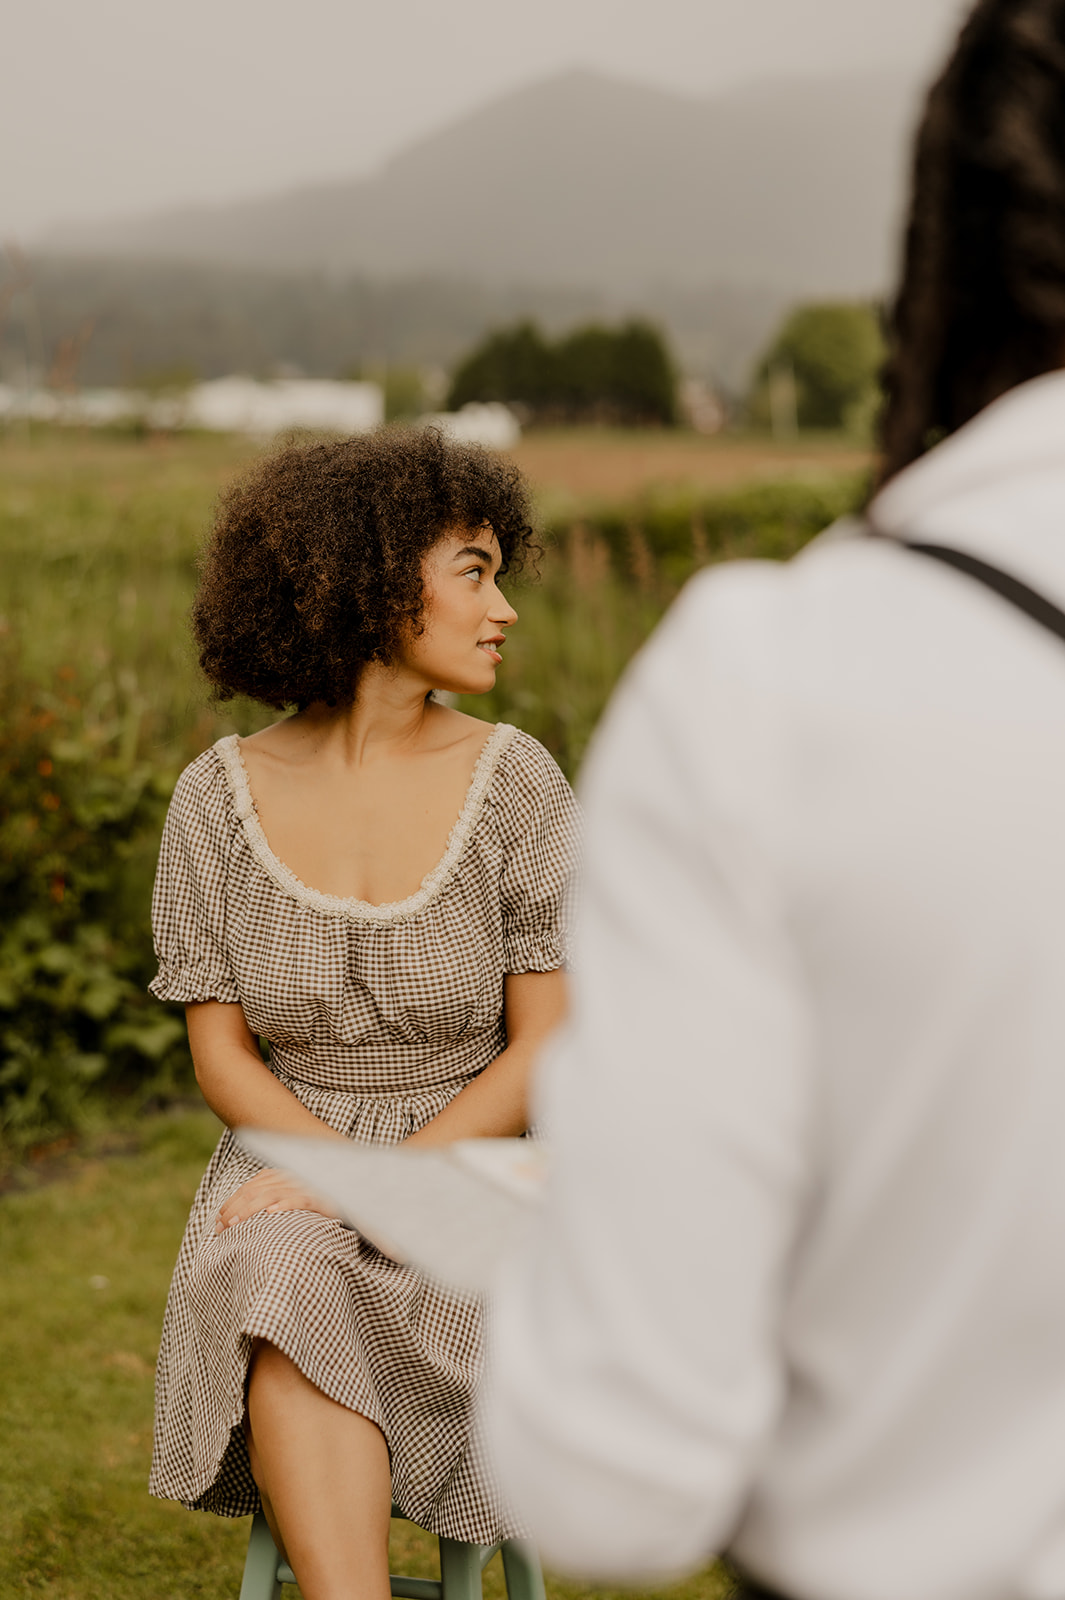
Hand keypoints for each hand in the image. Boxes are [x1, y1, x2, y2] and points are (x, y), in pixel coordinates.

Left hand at [215, 1168, 337, 1233]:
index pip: (250, 1187)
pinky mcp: (320, 1197)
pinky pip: (300, 1199)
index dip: (231, 1202)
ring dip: (250, 1209)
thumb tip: (243, 1215)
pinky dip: (285, 1205)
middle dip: (234, 1208)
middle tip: (220, 1228)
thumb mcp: (292, 1197)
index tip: (217, 1221)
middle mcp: (291, 1177)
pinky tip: (271, 1214)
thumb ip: (272, 1198)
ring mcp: (306, 1186)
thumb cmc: (318, 1202)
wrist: (352, 1195)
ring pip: (272, 1194)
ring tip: (235, 1224)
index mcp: (281, 1175)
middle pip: (255, 1190)